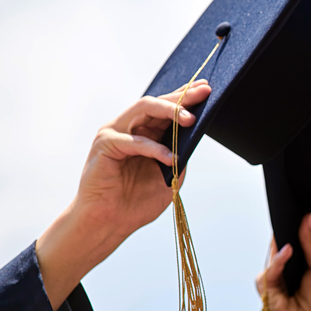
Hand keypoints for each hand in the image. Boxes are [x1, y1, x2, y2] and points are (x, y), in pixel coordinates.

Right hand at [36, 81, 211, 309]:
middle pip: (156, 103)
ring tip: (190, 119)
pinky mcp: (105, 145)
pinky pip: (134, 141)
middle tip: (202, 92)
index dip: (184, 96)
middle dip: (181, 97)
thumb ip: (180, 155)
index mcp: (143, 133)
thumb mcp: (169, 176)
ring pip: (143, 109)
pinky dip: (154, 148)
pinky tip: (170, 158)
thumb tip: (195, 137)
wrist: (110, 222)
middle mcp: (128, 128)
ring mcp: (115, 134)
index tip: (206, 88)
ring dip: (169, 111)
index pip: (165, 108)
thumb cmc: (136, 202)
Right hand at [256, 212, 310, 310]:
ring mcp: (272, 276)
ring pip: (274, 254)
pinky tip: (288, 251)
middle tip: (293, 209)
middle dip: (285, 228)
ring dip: (283, 242)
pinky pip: (271, 269)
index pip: (290, 238)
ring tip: (293, 226)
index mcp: (295, 262)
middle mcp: (282, 267)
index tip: (299, 206)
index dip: (293, 223)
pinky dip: (279, 260)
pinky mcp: (266, 286)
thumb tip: (309, 217)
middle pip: (279, 243)